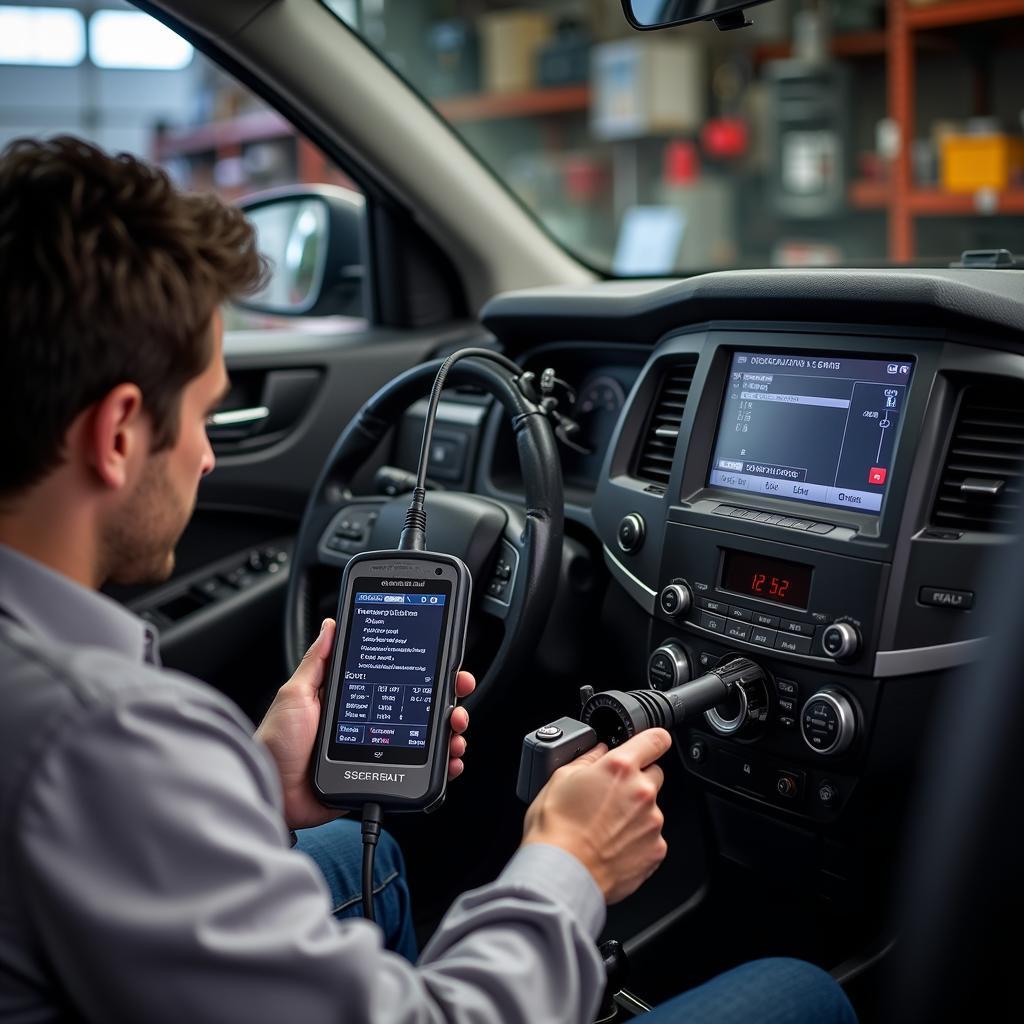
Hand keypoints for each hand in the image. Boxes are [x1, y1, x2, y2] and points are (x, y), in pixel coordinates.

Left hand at [255, 618, 475, 829]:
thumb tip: (331, 625)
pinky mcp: (379, 774)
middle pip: (419, 706)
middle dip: (446, 700)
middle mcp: (370, 721)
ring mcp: (378, 749)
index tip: (444, 664)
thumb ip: (317, 662)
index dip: (424, 670)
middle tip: (456, 698)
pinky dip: (440, 766)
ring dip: (448, 732)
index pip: (396, 679)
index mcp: (353, 698)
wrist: (273, 791)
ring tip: (455, 730)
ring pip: (425, 737)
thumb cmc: (277, 743)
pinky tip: (450, 761)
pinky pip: (416, 770)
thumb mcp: (295, 694)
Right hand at [521, 729, 670, 904]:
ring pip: (651, 808)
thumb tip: (598, 751)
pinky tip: (612, 845)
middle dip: (637, 780)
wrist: (561, 873)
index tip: (649, 745)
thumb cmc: (555, 828)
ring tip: (605, 827)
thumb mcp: (560, 778)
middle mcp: (642, 792)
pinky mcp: (656, 850)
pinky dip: (636, 839)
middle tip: (610, 796)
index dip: (652, 740)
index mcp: (619, 767)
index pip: (655, 739)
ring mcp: (652, 822)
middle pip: (654, 774)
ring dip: (635, 813)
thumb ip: (586, 759)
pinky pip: (651, 837)